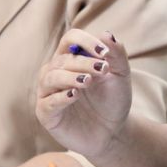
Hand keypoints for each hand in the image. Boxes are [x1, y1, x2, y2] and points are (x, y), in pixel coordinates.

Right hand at [36, 30, 131, 158]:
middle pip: (62, 59)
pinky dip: (60, 97)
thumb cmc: (113, 100)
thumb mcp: (120, 75)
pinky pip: (47, 102)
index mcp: (72, 58)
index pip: (70, 39)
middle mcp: (56, 72)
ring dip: (69, 77)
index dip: (86, 41)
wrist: (113, 132)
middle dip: (83, 62)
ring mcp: (49, 93)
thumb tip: (107, 34)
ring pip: (50, 77)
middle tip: (102, 70)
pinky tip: (74, 95)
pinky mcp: (46, 114)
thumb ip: (116, 54)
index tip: (104, 52)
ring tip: (88, 81)